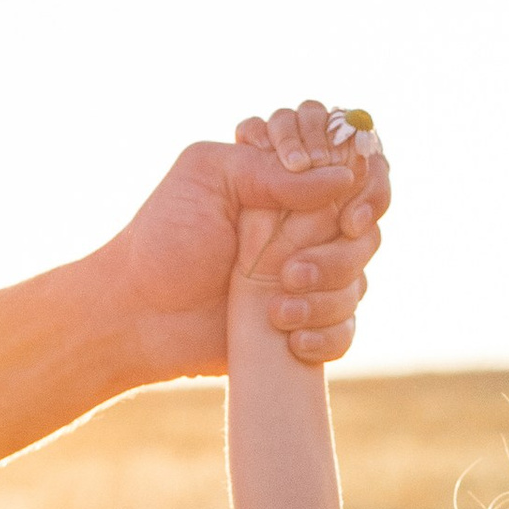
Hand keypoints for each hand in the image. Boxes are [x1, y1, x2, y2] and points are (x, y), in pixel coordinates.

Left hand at [109, 102, 391, 385]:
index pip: (355, 169)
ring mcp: (310, 275)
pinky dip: (325, 336)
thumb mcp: (209, 176)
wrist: (140, 313)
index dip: (368, 187)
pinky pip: (345, 330)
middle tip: (288, 272)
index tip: (346, 213)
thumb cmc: (165, 237)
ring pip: (358, 282)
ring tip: (274, 310)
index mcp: (286, 182)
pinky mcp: (306, 321)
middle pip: (366, 231)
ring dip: (324, 298)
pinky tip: (289, 338)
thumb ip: (271, 169)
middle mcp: (305, 226)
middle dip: (336, 256)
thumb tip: (343, 178)